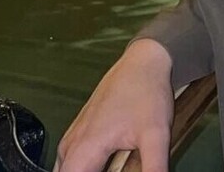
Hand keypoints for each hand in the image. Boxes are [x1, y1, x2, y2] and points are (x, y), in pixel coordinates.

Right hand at [55, 39, 174, 171]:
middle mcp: (71, 145)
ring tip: (113, 162)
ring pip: (67, 169)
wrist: (144, 62)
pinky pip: (71, 161)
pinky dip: (84, 167)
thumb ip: (155, 167)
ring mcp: (73, 136)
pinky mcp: (80, 131)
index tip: (114, 171)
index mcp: (84, 149)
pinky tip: (105, 163)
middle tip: (119, 166)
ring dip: (84, 170)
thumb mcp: (156, 135)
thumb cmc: (147, 92)